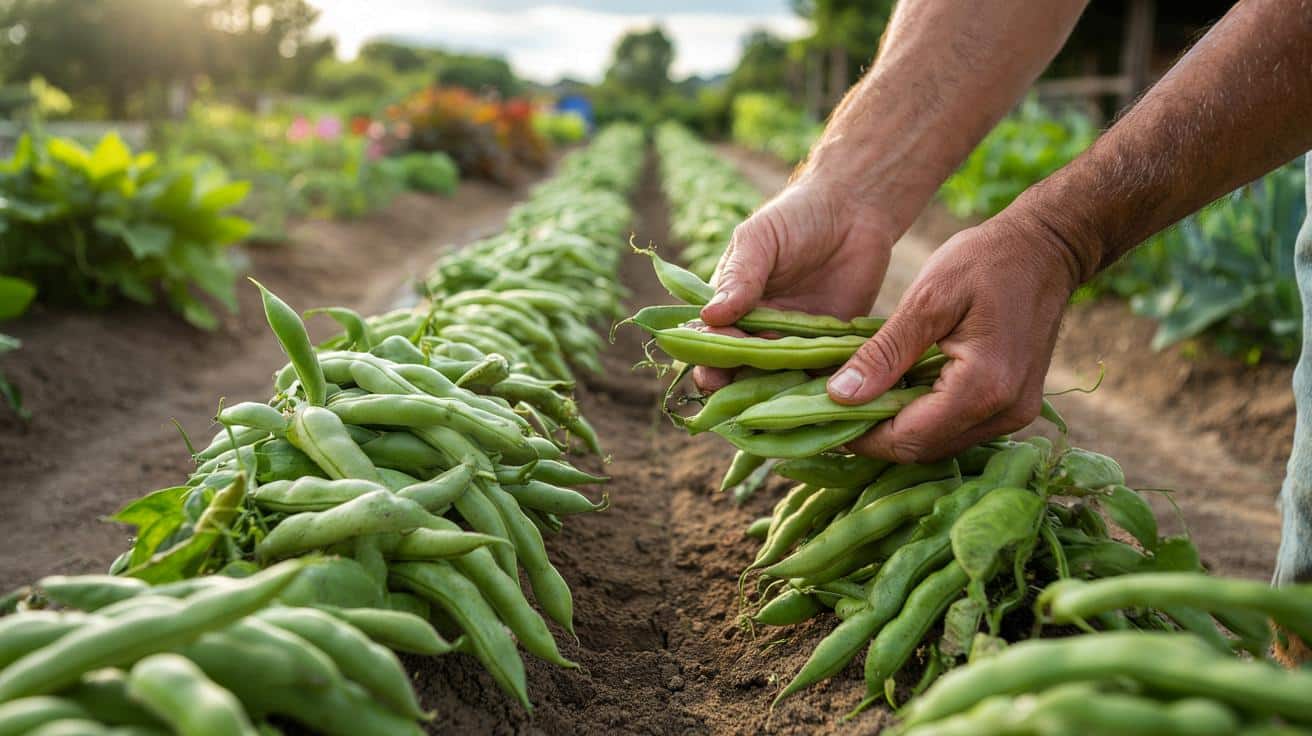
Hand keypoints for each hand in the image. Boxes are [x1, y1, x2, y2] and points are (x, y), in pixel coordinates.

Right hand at [695, 177, 897, 391]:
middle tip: (745, 398)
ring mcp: (793, 343)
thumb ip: (739, 277)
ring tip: (781, 408)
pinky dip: (818, 391)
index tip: (714, 368)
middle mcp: (757, 332)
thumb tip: (710, 317)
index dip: (708, 360)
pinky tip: (819, 398)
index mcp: (730, 307)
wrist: (853, 210)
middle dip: (737, 390)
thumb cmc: (795, 218)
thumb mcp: (759, 240)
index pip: (709, 343)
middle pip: (739, 372)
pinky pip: (819, 376)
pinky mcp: (829, 348)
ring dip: (777, 397)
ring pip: (777, 382)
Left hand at [829, 213, 1080, 462]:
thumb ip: (884, 353)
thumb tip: (839, 396)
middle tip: (833, 410)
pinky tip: (897, 393)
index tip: (821, 416)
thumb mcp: (927, 299)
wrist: (1047, 250)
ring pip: (940, 445)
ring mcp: (1014, 416)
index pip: (907, 437)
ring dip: (898, 429)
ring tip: (860, 401)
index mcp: (983, 387)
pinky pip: (958, 429)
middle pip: (923, 450)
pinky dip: (923, 418)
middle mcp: (1004, 414)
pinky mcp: (1014, 409)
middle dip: (874, 436)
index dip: (860, 435)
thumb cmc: (985, 262)